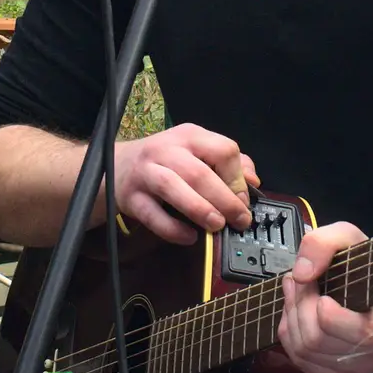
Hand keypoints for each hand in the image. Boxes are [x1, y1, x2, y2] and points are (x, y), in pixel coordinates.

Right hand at [109, 123, 258, 244]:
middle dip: (225, 199)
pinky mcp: (131, 197)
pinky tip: (189, 237)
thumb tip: (253, 181)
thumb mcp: (197, 152)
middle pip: (199, 172)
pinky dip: (173, 229)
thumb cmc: (166, 161)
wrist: (118, 164)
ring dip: (199, 209)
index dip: (238, 178)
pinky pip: (152, 215)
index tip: (243, 200)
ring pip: (173, 187)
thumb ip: (228, 163)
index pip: (223, 150)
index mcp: (189, 136)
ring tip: (216, 226)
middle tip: (239, 221)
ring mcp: (145, 172)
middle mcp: (166, 150)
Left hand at [277, 221, 372, 372]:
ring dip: (292, 315)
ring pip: (305, 350)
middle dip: (301, 304)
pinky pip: (300, 359)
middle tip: (302, 281)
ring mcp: (359, 366)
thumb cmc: (364, 266)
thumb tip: (302, 273)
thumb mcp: (347, 237)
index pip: (361, 332)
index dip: (332, 316)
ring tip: (298, 291)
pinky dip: (291, 332)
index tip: (322, 297)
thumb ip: (323, 243)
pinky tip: (299, 312)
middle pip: (319, 339)